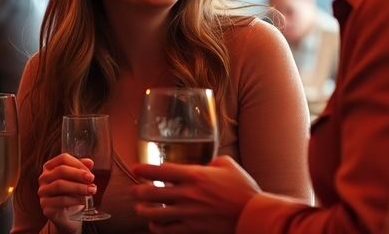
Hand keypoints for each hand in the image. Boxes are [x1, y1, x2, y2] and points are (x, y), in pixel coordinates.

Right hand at [37, 153, 96, 233]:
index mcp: (50, 167)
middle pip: (60, 170)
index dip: (77, 163)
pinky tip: (83, 201)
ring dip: (78, 187)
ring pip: (60, 185)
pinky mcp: (46, 206)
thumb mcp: (78, 180)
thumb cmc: (72, 194)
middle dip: (78, 174)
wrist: (68, 217)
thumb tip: (90, 162)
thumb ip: (82, 169)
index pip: (62, 158)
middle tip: (92, 179)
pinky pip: (61, 200)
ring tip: (91, 190)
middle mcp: (44, 178)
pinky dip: (74, 200)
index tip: (90, 172)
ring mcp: (43, 192)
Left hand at [132, 156, 260, 232]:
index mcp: (194, 175)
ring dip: (144, 211)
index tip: (135, 168)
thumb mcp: (228, 165)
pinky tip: (155, 225)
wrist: (254, 215)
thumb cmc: (243, 189)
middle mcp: (187, 194)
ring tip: (141, 209)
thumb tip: (202, 165)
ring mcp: (188, 214)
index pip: (161, 170)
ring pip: (154, 214)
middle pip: (151, 193)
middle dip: (138, 192)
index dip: (144, 169)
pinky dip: (157, 228)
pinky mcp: (192, 230)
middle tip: (135, 191)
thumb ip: (210, 162)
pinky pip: (167, 231)